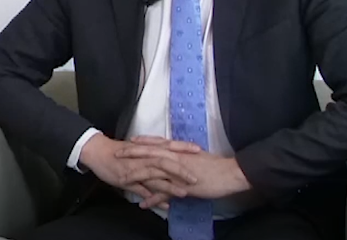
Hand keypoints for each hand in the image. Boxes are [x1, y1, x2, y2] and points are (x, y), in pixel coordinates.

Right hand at [79, 134, 200, 209]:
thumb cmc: (118, 150)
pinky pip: (143, 190)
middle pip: (165, 163)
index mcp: (147, 148)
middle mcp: (143, 157)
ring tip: (184, 194)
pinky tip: (165, 206)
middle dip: (181, 171)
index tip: (198, 150)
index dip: (183, 147)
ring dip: (170, 186)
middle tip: (196, 178)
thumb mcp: (137, 149)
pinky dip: (155, 198)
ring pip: (155, 177)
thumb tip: (167, 157)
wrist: (97, 151)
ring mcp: (136, 169)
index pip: (168, 146)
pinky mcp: (128, 179)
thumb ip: (152, 154)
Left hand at [117, 136, 251, 204]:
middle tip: (117, 154)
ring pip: (153, 172)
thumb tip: (175, 157)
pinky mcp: (182, 186)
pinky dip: (153, 198)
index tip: (128, 142)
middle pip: (149, 154)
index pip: (156, 144)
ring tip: (122, 180)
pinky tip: (143, 204)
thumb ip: (183, 157)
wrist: (230, 173)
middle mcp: (175, 159)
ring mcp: (177, 173)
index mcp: (179, 151)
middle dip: (132, 154)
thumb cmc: (214, 166)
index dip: (141, 143)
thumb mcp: (195, 158)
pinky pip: (165, 193)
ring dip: (137, 176)